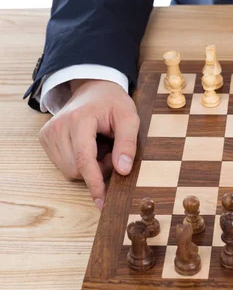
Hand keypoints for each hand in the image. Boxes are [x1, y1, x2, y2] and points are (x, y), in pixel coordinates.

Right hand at [39, 80, 138, 208]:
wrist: (93, 88)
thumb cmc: (113, 103)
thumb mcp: (129, 118)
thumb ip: (127, 143)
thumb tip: (123, 170)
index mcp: (79, 120)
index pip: (84, 160)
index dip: (95, 183)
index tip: (102, 201)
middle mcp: (58, 127)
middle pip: (77, 169)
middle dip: (98, 169)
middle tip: (112, 151)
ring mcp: (49, 133)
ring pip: (70, 170)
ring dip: (89, 167)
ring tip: (100, 146)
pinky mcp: (45, 139)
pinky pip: (64, 165)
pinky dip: (80, 162)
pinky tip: (88, 147)